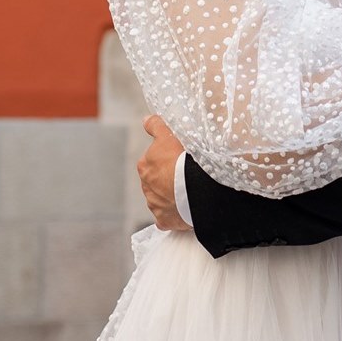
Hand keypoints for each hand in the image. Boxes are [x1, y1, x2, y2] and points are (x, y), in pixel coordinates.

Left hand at [137, 114, 187, 230]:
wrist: (196, 187)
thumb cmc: (183, 158)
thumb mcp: (168, 135)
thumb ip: (155, 126)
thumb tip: (146, 120)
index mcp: (145, 165)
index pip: (152, 161)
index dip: (166, 159)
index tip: (178, 159)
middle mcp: (146, 186)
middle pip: (156, 180)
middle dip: (167, 178)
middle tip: (186, 175)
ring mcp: (155, 204)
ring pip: (161, 199)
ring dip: (171, 196)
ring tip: (189, 191)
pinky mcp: (164, 220)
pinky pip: (166, 218)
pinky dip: (173, 214)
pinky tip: (184, 209)